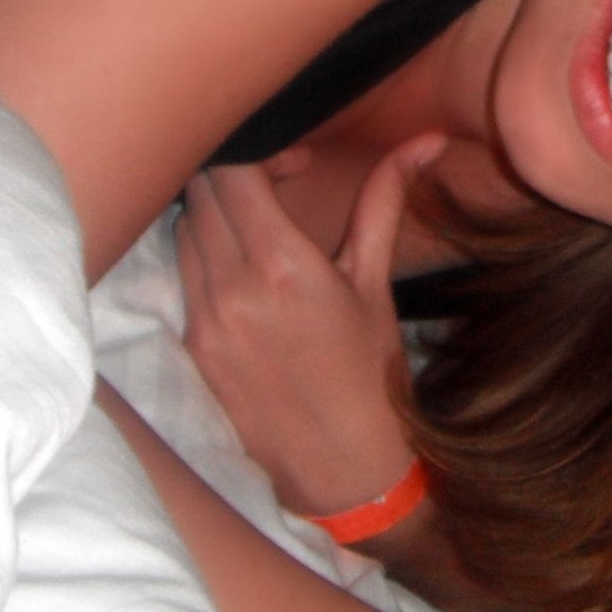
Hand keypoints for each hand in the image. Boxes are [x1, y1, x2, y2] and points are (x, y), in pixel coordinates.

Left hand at [176, 135, 445, 518]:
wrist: (346, 472)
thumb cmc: (373, 377)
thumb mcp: (376, 284)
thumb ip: (384, 202)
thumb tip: (428, 139)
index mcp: (282, 266)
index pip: (232, 172)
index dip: (260, 153)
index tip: (295, 168)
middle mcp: (232, 289)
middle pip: (200, 195)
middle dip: (236, 180)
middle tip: (276, 191)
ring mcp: (204, 321)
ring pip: (185, 233)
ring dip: (216, 218)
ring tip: (260, 234)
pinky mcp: (192, 348)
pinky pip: (182, 279)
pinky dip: (205, 260)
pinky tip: (244, 276)